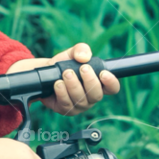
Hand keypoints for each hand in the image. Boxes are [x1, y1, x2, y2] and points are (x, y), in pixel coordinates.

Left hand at [6, 43, 120, 115]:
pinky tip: (58, 84)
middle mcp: (91, 96)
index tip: (103, 73)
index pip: (112, 88)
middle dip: (90, 81)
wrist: (46, 73)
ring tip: (66, 73)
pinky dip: (62, 92)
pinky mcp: (66, 109)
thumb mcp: (73, 53)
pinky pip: (67, 104)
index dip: (111, 83)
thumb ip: (81, 49)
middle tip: (82, 68)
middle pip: (97, 95)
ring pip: (80, 100)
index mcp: (99, 83)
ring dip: (73, 85)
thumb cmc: (64, 64)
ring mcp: (79, 105)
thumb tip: (84, 56)